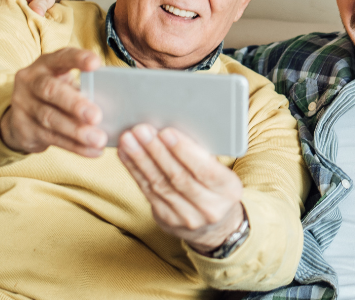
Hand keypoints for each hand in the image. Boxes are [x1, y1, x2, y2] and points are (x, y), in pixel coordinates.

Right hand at [1, 48, 105, 156]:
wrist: (21, 119)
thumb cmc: (56, 96)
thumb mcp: (65, 85)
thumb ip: (85, 89)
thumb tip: (118, 104)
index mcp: (46, 64)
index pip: (61, 57)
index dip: (78, 59)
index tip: (96, 63)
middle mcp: (30, 81)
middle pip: (51, 90)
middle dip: (75, 104)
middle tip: (97, 116)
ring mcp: (23, 105)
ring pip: (50, 118)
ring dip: (77, 131)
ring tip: (99, 139)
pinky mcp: (23, 128)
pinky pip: (52, 138)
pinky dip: (75, 146)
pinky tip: (93, 151)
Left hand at [118, 124, 244, 253]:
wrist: (217, 226)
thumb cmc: (217, 187)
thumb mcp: (222, 172)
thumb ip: (203, 155)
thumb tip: (173, 129)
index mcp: (228, 190)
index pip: (205, 169)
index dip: (184, 150)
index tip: (166, 132)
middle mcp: (210, 208)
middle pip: (178, 177)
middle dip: (157, 151)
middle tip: (142, 130)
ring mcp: (187, 217)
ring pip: (160, 184)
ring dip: (141, 159)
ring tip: (129, 140)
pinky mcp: (167, 220)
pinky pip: (147, 192)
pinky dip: (135, 171)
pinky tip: (126, 155)